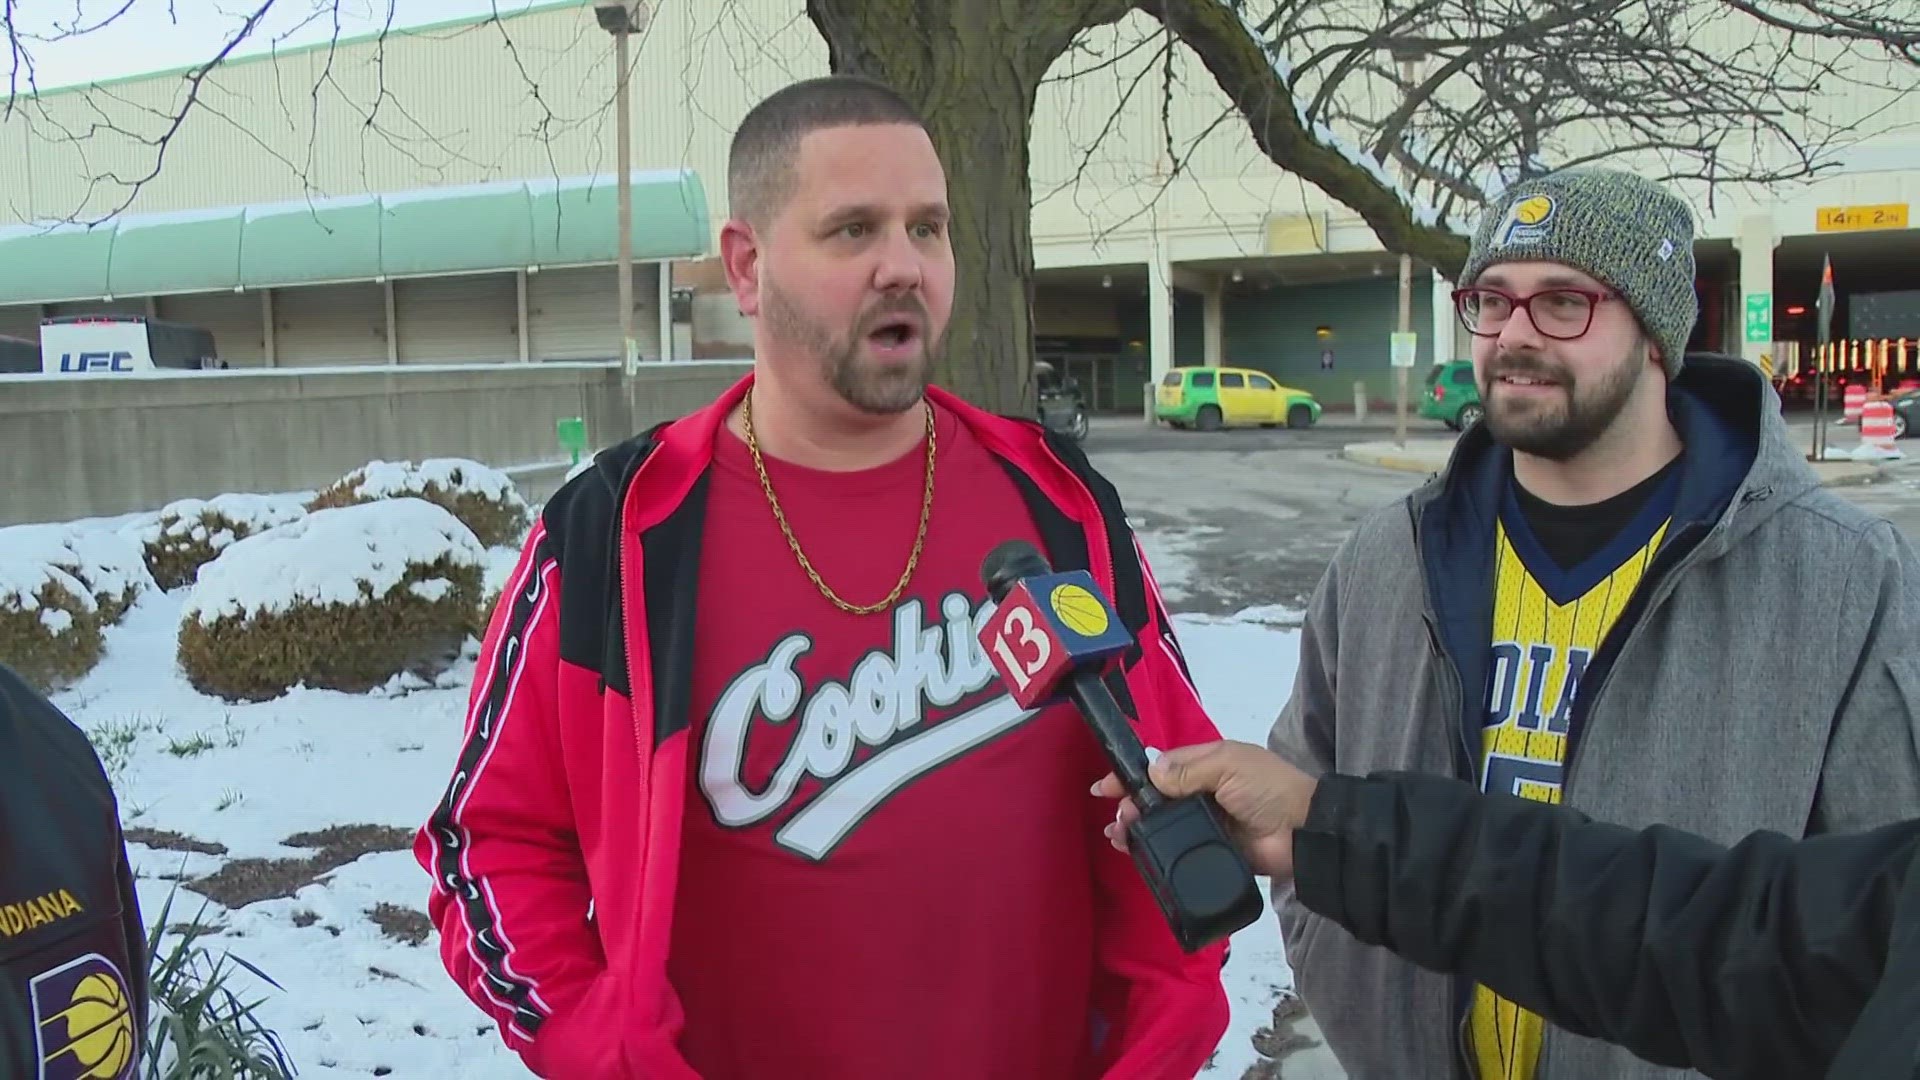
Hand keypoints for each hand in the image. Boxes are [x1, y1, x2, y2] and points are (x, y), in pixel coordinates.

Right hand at [1092, 740, 1318, 878]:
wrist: (1304, 834)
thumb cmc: (1269, 789)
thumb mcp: (1229, 765)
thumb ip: (1188, 770)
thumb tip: (1149, 771)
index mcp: (1207, 765)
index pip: (1160, 768)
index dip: (1132, 776)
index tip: (1105, 788)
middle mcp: (1202, 792)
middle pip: (1155, 798)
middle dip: (1130, 805)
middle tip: (1119, 819)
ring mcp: (1204, 824)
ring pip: (1161, 825)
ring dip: (1136, 829)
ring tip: (1118, 837)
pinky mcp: (1208, 851)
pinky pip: (1176, 849)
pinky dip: (1154, 851)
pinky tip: (1135, 854)